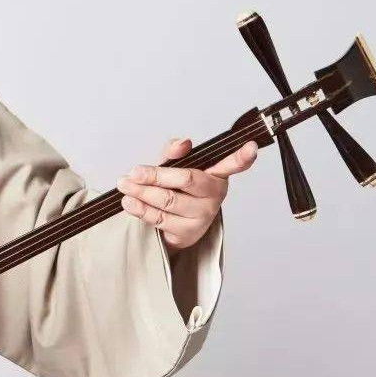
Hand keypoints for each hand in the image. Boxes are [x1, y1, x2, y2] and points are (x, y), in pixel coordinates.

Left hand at [116, 135, 257, 252]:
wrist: (175, 224)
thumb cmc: (180, 190)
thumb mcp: (178, 167)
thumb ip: (176, 152)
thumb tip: (182, 143)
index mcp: (217, 174)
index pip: (232, 164)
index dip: (242, 157)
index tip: (251, 148)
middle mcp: (214, 195)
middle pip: (186, 179)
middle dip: (156, 175)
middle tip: (134, 172)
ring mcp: (202, 216)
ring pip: (168, 200)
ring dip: (141, 192)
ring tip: (125, 185)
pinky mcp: (187, 233)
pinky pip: (159, 219)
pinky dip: (140, 209)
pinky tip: (129, 202)